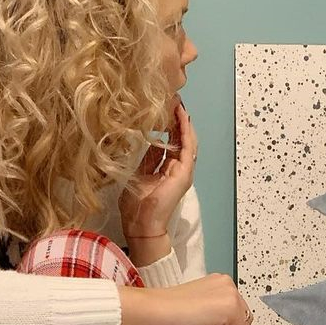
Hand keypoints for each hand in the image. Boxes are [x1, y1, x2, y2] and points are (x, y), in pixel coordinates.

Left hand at [119, 95, 197, 237]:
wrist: (141, 224)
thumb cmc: (136, 207)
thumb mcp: (139, 175)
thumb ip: (148, 159)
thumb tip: (152, 142)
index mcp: (167, 171)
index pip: (172, 143)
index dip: (169, 126)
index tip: (164, 109)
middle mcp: (178, 169)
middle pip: (182, 139)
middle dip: (178, 120)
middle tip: (173, 100)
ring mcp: (183, 171)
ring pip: (187, 140)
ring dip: (183, 121)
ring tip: (178, 103)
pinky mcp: (184, 172)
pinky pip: (188, 146)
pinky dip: (185, 130)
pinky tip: (181, 116)